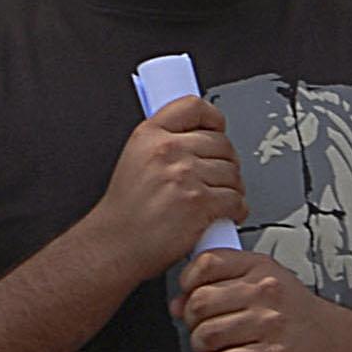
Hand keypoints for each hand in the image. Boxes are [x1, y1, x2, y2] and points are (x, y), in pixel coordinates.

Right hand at [88, 97, 245, 287]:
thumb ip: (163, 142)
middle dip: (226, 162)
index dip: (212, 118)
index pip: (193, 107)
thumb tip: (198, 136)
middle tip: (219, 176)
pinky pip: (235, 199)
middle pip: (221, 142)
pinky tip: (225, 214)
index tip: (217, 129)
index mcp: (149, 135)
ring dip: (233, 189)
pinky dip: (236, 210)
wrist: (115, 245)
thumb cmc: (125, 211)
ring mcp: (184, 176)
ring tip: (220, 198)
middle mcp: (167, 151)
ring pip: (232, 173)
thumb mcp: (134, 159)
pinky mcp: (199, 203)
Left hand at [169, 246, 351, 351]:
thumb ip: (223, 285)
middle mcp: (265, 292)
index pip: (207, 264)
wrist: (337, 344)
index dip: (187, 282)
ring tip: (212, 347)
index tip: (187, 294)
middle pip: (201, 301)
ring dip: (201, 346)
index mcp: (261, 267)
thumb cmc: (298, 315)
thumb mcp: (266, 283)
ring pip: (207, 334)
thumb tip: (179, 302)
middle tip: (199, 327)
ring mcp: (270, 324)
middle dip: (191, 320)